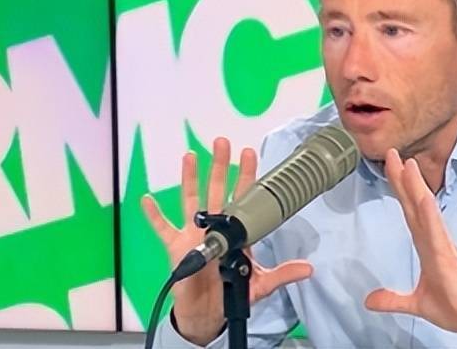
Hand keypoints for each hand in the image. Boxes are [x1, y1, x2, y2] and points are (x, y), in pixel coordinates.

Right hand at [141, 137, 313, 344]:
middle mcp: (213, 227)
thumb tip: (308, 269)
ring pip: (191, 200)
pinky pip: (162, 228)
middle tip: (222, 143)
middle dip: (220, 167)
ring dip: (190, 179)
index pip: (242, 198)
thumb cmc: (231, 294)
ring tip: (191, 156)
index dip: (245, 176)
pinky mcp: (176, 247)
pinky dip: (154, 215)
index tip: (249, 154)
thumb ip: (282, 273)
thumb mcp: (260, 284)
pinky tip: (148, 200)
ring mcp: (193, 234)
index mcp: (235, 233)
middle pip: (216, 190)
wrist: (208, 314)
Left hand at [364, 148, 456, 345]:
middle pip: (414, 203)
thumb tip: (369, 300)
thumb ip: (394, 299)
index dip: (399, 188)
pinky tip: (423, 199)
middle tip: (391, 152)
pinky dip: (430, 215)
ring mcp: (441, 246)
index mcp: (426, 245)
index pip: (409, 210)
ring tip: (406, 164)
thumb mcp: (417, 304)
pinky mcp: (448, 258)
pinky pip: (437, 233)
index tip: (389, 166)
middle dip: (402, 178)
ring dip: (415, 187)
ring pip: (425, 211)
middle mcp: (433, 239)